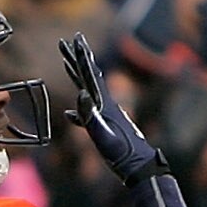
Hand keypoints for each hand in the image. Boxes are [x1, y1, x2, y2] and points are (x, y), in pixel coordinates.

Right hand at [61, 33, 163, 181]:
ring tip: (68, 65)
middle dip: (76, 59)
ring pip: (88, 90)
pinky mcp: (106, 126)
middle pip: (88, 76)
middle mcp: (105, 104)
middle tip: (66, 42)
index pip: (90, 74)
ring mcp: (106, 115)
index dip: (82, 56)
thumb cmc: (122, 154)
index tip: (75, 39)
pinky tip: (70, 114)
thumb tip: (81, 94)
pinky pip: (87, 113)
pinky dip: (77, 110)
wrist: (139, 167)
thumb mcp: (103, 136)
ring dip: (78, 76)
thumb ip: (90, 116)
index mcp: (104, 103)